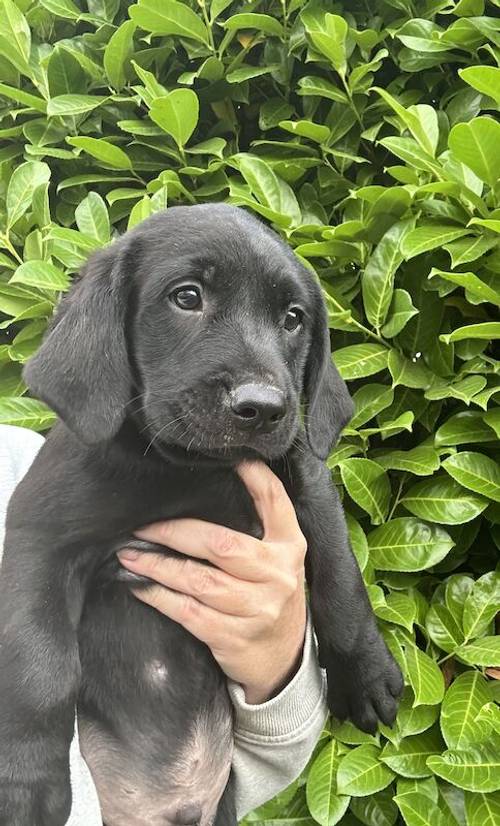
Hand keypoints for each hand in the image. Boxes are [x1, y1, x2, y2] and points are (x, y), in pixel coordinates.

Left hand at [117, 461, 306, 703]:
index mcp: (290, 546)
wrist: (282, 659)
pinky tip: (139, 586)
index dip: (254, 476)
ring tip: (129, 554)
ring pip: (198, 581)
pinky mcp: (233, 637)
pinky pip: (188, 612)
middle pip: (220, 544)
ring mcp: (257, 609)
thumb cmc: (269, 595)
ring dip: (157, 566)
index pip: (274, 501)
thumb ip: (259, 524)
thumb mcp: (278, 557)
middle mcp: (277, 575)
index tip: (229, 458)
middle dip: (174, 532)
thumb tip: (215, 481)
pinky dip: (159, 597)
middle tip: (142, 526)